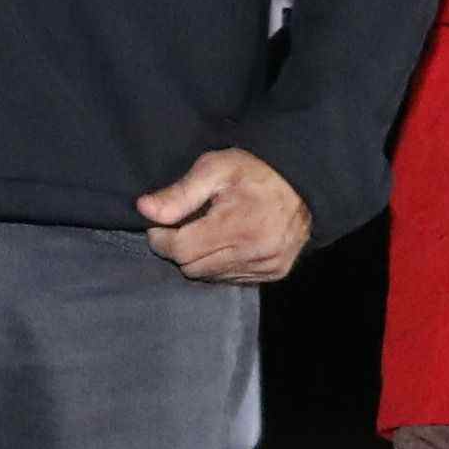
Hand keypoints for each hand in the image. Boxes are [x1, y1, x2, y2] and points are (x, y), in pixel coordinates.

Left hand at [137, 145, 313, 284]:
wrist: (304, 182)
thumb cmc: (255, 170)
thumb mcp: (214, 169)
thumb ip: (179, 193)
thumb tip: (144, 210)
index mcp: (237, 226)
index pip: (180, 250)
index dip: (162, 238)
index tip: (160, 224)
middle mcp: (253, 252)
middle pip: (192, 268)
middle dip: (179, 248)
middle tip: (184, 226)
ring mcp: (266, 266)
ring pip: (210, 277)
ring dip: (200, 259)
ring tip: (208, 231)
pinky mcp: (274, 273)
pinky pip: (231, 279)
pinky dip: (221, 265)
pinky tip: (227, 243)